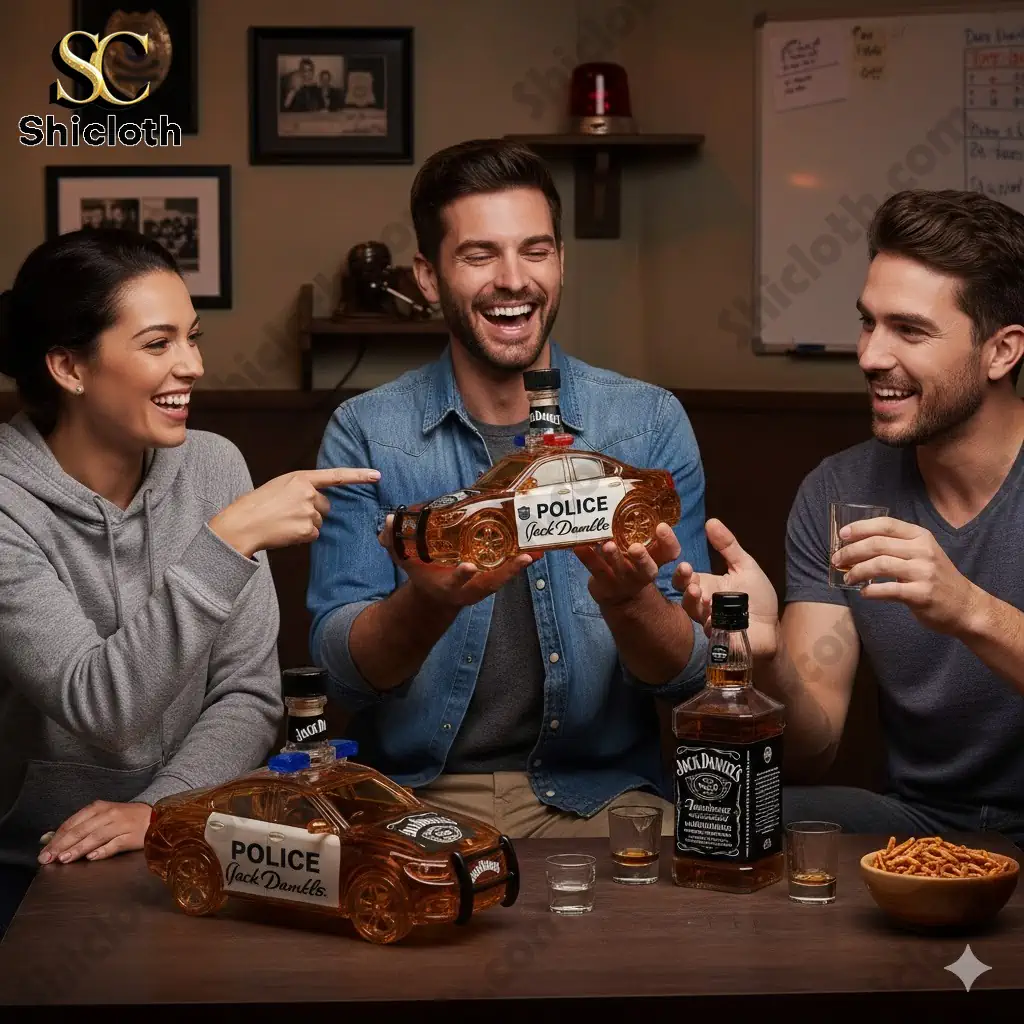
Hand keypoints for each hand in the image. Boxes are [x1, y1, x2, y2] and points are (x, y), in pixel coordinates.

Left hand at [38, 801, 151, 864]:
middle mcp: (109, 814)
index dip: (57, 837)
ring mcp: (121, 825)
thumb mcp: (102, 816)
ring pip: (95, 837)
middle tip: (47, 858)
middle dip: (62, 845)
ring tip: (64, 859)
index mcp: (99, 807)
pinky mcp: (132, 837)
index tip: (44, 850)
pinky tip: (91, 858)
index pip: (73, 822)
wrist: (157, 819)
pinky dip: (102, 851)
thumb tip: (51, 838)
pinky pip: (114, 845)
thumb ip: (80, 826)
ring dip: (78, 849)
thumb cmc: (126, 819)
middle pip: (81, 830)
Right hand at [210, 467, 379, 557]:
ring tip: (283, 523)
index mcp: (300, 478)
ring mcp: (308, 512)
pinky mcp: (307, 530)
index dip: (359, 475)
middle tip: (289, 514)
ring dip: (305, 525)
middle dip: (313, 511)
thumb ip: (300, 489)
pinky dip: (303, 537)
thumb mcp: (279, 487)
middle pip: (325, 506)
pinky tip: (286, 533)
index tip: (377, 475)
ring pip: (319, 522)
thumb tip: (317, 501)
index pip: (336, 476)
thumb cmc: (257, 505)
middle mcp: (308, 493)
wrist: (242, 524)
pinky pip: (314, 535)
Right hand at [379, 514, 540, 609]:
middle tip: (524, 558)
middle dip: (507, 571)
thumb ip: (394, 543)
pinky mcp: (492, 576)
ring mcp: (483, 582)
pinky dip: (524, 560)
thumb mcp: (405, 561)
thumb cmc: (423, 573)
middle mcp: (470, 586)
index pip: (455, 580)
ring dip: (522, 564)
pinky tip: (539, 548)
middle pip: (492, 581)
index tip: (467, 566)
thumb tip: (388, 524)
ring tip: (538, 550)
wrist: (437, 592)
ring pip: (506, 575)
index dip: (462, 574)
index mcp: (448, 585)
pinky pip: (510, 568)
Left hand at [573, 522, 679, 607]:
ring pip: (619, 568)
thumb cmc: (635, 564)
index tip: (661, 526)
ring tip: (607, 545)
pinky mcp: (603, 583)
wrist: (622, 597)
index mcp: (656, 561)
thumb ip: (643, 532)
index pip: (670, 552)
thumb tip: (633, 499)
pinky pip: (595, 569)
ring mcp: (622, 580)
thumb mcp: (645, 551)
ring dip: (613, 556)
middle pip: (647, 569)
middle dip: (642, 559)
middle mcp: (642, 573)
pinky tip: (578, 546)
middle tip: (635, 547)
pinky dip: (587, 556)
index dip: (668, 540)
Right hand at [672, 518, 779, 658]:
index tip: (675, 555)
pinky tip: (713, 614)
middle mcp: (701, 600)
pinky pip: (707, 629)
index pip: (685, 573)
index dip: (678, 563)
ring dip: (693, 600)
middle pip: (682, 590)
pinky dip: (709, 620)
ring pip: (691, 609)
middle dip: (682, 580)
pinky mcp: (716, 635)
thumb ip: (728, 546)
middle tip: (686, 570)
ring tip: (698, 591)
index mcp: (705, 583)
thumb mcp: (744, 566)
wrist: (771, 629)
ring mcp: (706, 619)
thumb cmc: (757, 598)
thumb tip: (711, 521)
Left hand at [834, 517, 976, 633]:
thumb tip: (855, 546)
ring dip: (856, 572)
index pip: (886, 524)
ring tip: (847, 578)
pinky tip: (864, 593)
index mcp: (921, 537)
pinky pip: (888, 590)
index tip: (842, 535)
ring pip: (879, 565)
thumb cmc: (936, 578)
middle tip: (836, 560)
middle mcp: (923, 551)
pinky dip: (870, 591)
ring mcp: (924, 572)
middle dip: (851, 552)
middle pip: (877, 544)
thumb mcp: (923, 554)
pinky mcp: (921, 594)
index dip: (860, 527)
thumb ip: (896, 547)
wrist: (966, 606)